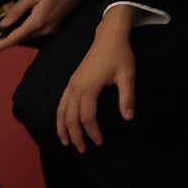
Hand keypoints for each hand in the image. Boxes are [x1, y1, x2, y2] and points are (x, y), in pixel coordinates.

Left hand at [0, 0, 102, 52]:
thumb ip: (17, 10)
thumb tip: (4, 25)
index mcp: (37, 22)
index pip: (15, 38)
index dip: (0, 45)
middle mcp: (45, 30)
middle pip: (22, 39)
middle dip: (8, 40)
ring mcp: (52, 29)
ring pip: (30, 36)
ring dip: (18, 36)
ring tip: (6, 31)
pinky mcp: (56, 26)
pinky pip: (37, 32)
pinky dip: (27, 31)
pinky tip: (23, 24)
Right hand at [57, 13, 135, 151]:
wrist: (108, 37)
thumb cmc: (120, 55)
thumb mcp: (128, 75)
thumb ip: (127, 96)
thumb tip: (128, 117)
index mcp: (89, 88)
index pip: (87, 117)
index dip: (92, 132)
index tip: (99, 142)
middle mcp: (75, 88)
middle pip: (71, 118)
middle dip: (75, 136)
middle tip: (82, 150)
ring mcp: (70, 85)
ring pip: (61, 112)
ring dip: (63, 129)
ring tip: (66, 143)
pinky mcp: (71, 82)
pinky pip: (61, 103)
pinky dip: (59, 117)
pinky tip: (63, 124)